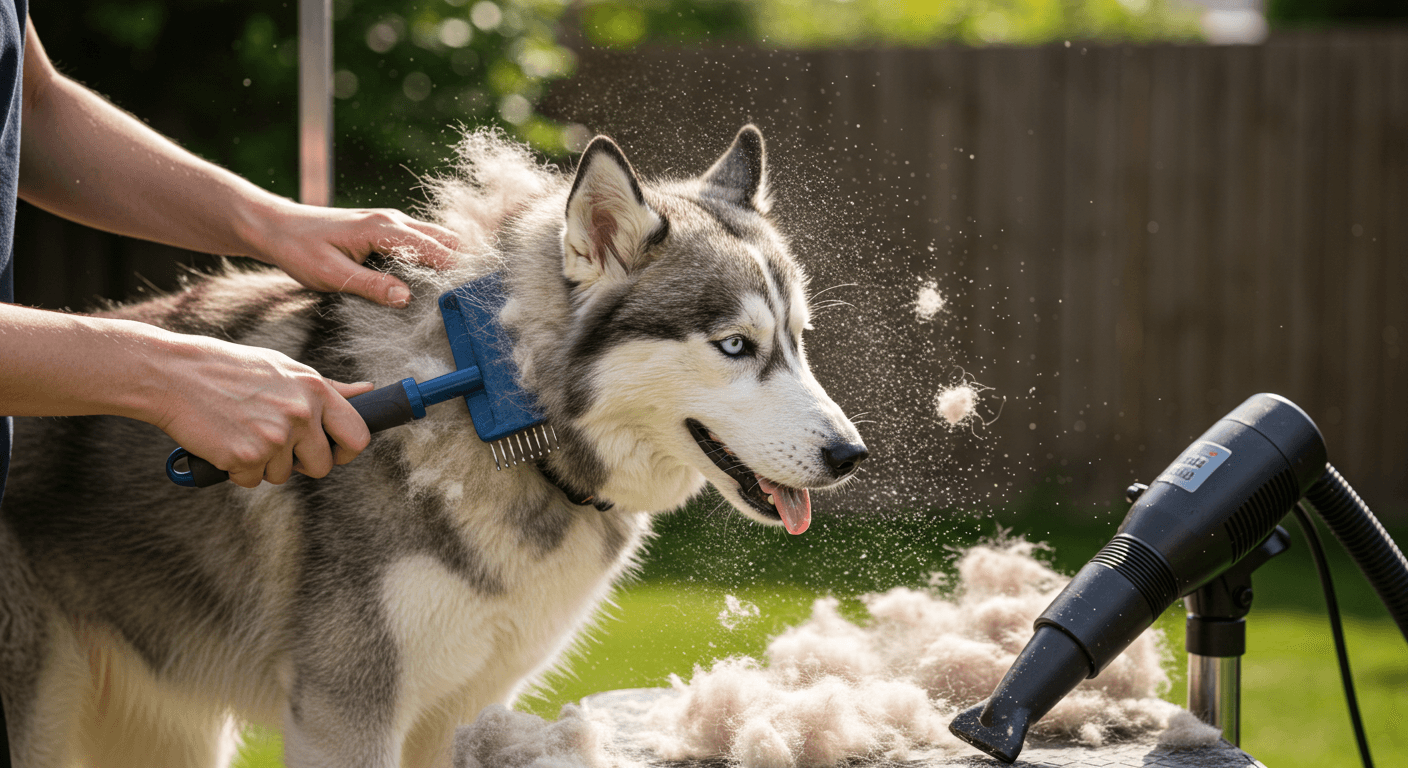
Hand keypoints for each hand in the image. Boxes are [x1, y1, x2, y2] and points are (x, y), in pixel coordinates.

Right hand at [152, 334, 375, 487]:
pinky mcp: (245, 457)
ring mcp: (273, 437)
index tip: (333, 452)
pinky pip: (251, 480)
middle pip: (322, 466)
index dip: (347, 451)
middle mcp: (300, 414)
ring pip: (283, 476)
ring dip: (263, 464)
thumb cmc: (230, 369)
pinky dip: (236, 470)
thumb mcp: (285, 368)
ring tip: (242, 431)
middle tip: (274, 444)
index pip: (357, 435)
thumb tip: (368, 391)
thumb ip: (328, 387)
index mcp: (315, 390)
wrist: (173, 374)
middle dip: (301, 464)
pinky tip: (224, 441)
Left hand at [246, 201, 460, 307]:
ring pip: (437, 239)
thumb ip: (370, 286)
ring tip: (462, 292)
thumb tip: (407, 298)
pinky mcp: (387, 230)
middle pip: (446, 239)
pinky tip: (438, 281)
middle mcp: (393, 220)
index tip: (473, 294)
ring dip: (451, 261)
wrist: (277, 227)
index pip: (434, 249)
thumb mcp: (331, 274)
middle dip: (463, 264)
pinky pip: (422, 241)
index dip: (456, 271)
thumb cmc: (299, 249)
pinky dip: (436, 258)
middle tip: (474, 296)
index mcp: (382, 229)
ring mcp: (392, 222)